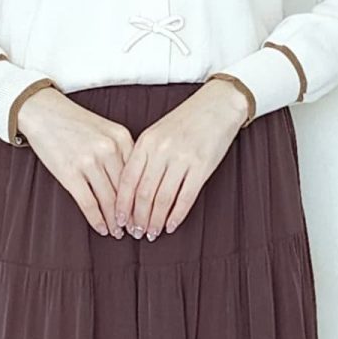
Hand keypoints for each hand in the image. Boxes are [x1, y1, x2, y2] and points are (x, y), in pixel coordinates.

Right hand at [13, 86, 135, 234]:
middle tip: (137, 231)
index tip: (147, 213)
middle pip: (126, 190)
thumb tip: (133, 186)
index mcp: (122, 137)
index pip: (139, 175)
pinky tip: (101, 229)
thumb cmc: (75, 123)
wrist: (43, 112)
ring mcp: (89, 161)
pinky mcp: (70, 173)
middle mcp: (108, 149)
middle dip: (133, 215)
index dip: (144, 199)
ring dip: (115, 221)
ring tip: (118, 233)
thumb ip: (122, 152)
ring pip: (109, 200)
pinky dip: (96, 220)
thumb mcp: (106, 130)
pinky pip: (88, 203)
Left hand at [115, 80, 248, 238]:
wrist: (217, 105)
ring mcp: (182, 159)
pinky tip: (171, 226)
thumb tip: (131, 189)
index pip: (128, 180)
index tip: (119, 220)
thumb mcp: (157, 132)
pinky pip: (186, 197)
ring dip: (156, 220)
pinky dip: (176, 215)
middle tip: (135, 233)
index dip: (122, 204)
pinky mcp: (202, 167)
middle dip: (138, 218)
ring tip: (152, 233)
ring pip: (162, 198)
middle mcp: (161, 151)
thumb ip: (143, 156)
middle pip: (143, 193)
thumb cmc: (186, 120)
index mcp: (146, 142)